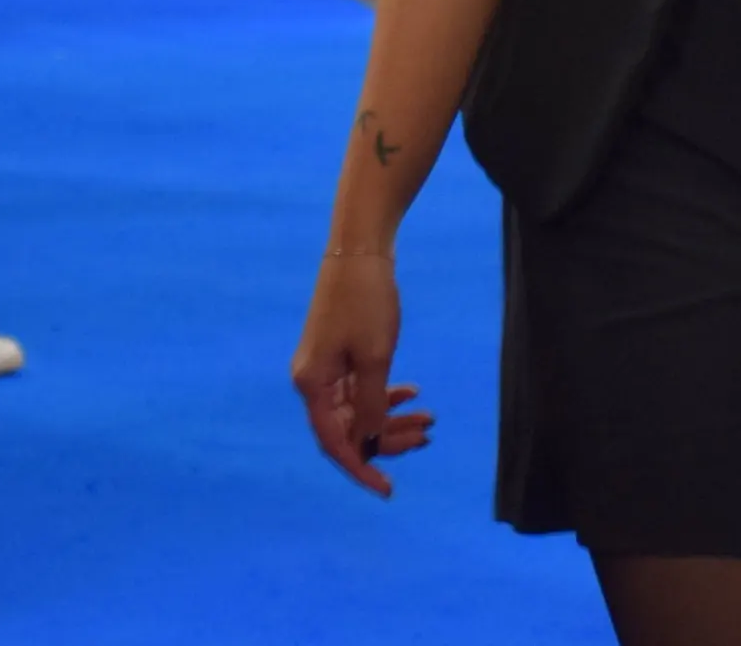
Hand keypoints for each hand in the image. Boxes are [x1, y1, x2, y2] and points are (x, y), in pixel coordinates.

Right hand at [292, 251, 434, 496]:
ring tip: (429, 418)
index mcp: (311, 386)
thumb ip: (370, 405)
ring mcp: (324, 367)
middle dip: (387, 438)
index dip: (362, 468)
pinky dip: (385, 395)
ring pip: (357, 409)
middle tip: (427, 436)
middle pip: (347, 428)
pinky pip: (359, 388)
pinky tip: (412, 394)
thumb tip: (367, 444)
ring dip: (391, 417)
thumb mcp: (375, 356)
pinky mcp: (338, 354)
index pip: (335, 443)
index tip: (388, 489)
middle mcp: (311, 381)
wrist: (361, 251)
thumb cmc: (366, 301)